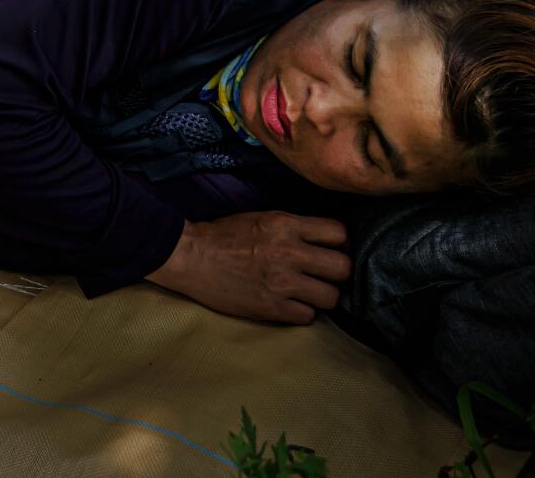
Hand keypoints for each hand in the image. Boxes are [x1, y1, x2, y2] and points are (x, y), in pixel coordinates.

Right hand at [147, 212, 351, 323]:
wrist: (192, 257)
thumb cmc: (225, 235)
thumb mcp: (264, 218)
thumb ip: (296, 228)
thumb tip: (327, 241)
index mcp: (287, 224)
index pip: (339, 233)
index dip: (339, 244)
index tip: (330, 250)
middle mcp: (289, 252)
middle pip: (342, 268)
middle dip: (336, 273)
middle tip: (323, 275)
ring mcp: (281, 282)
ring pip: (330, 297)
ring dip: (321, 296)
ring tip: (306, 292)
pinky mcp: (271, 307)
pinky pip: (308, 317)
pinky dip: (301, 312)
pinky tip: (288, 304)